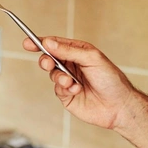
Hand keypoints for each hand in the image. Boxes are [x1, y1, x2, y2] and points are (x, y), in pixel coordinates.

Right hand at [22, 36, 137, 129]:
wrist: (119, 105)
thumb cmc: (111, 79)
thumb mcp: (91, 58)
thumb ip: (69, 50)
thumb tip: (49, 43)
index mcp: (78, 52)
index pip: (56, 45)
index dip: (41, 43)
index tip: (28, 42)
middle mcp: (72, 65)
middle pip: (49, 58)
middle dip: (46, 60)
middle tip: (48, 63)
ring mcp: (69, 81)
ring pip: (52, 74)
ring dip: (59, 77)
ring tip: (70, 81)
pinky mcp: (67, 96)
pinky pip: (57, 89)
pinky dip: (65, 88)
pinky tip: (76, 90)